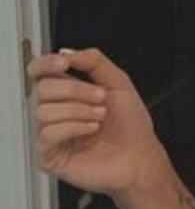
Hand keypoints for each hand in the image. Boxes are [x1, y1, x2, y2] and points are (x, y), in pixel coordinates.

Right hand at [27, 47, 169, 200]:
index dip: (46, 64)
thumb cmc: (131, 126)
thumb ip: (93, 61)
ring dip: (79, 111)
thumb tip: (66, 52)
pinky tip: (90, 130)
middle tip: (100, 98)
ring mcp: (51, 134)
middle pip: (43, 88)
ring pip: (44, 111)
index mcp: (68, 93)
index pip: (40, 72)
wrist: (140, 156)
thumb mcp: (118, 82)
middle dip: (75, 90)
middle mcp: (57, 112)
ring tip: (99, 118)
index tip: (65, 64)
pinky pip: (48, 134)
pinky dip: (73, 128)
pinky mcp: (50, 156)